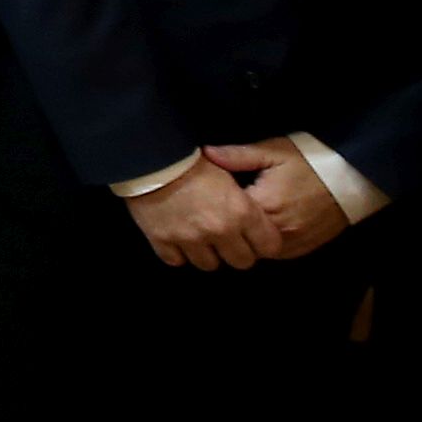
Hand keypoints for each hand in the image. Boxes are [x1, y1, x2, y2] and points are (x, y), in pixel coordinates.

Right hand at [124, 155, 277, 269]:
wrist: (151, 156)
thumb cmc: (193, 159)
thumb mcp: (229, 170)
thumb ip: (244, 201)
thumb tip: (255, 216)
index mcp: (242, 211)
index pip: (269, 246)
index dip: (264, 242)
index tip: (255, 236)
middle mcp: (220, 230)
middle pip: (242, 262)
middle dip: (237, 252)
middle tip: (228, 238)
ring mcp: (190, 239)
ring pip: (209, 265)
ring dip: (206, 253)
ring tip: (200, 238)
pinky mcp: (163, 241)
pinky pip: (176, 261)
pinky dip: (177, 252)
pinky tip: (176, 237)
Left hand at [203, 139, 352, 259]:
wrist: (350, 179)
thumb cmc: (308, 160)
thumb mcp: (273, 151)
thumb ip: (238, 155)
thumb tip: (206, 152)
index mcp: (265, 204)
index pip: (226, 214)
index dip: (213, 206)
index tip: (207, 197)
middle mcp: (277, 230)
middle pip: (238, 237)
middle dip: (226, 226)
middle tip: (218, 211)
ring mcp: (291, 244)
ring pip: (254, 250)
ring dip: (245, 238)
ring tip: (237, 221)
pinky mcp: (301, 250)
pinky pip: (273, 254)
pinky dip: (262, 245)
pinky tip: (258, 229)